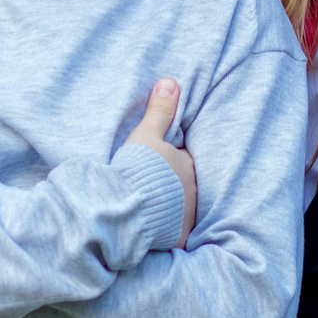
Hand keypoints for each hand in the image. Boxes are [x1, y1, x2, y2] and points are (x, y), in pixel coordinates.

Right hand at [125, 77, 196, 242]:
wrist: (124, 209)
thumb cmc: (136, 168)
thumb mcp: (146, 134)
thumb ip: (160, 111)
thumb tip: (170, 81)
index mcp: (187, 165)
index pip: (182, 160)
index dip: (168, 161)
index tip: (154, 165)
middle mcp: (193, 191)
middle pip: (184, 184)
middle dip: (172, 184)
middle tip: (150, 185)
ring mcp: (187, 215)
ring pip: (181, 206)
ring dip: (170, 205)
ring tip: (149, 205)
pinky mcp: (178, 236)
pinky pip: (175, 230)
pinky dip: (167, 227)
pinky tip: (153, 226)